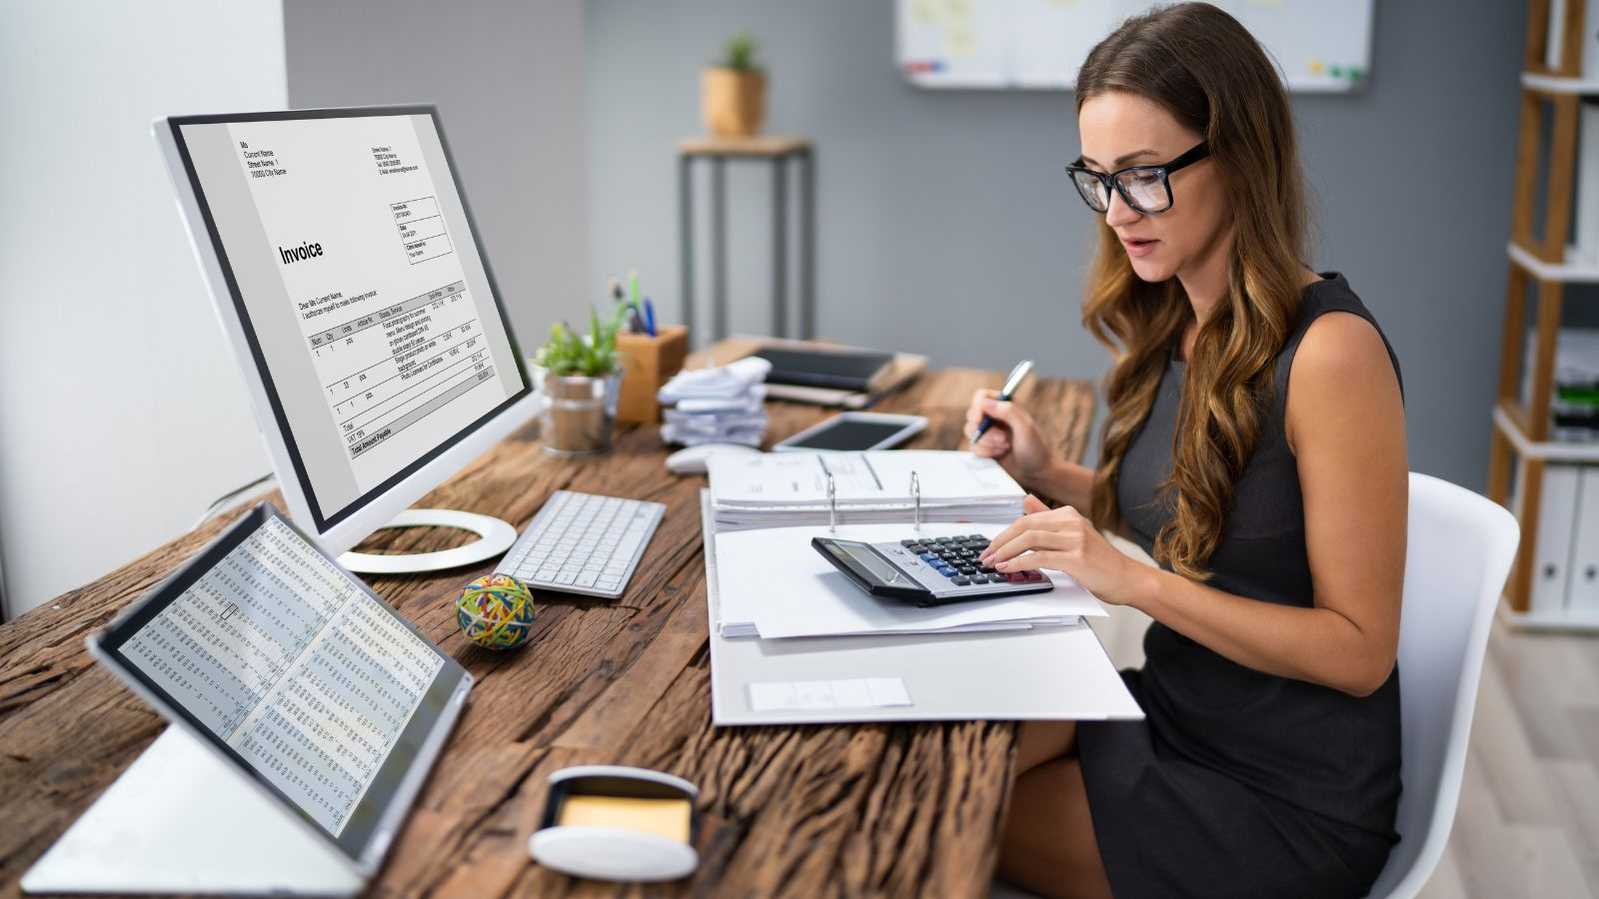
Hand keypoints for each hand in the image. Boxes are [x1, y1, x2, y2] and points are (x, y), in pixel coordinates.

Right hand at [964, 388, 1052, 489]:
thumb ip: (1008, 411)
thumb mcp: (1026, 427)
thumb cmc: (1036, 449)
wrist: (1036, 473)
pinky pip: (973, 447)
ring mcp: (987, 433)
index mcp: (1005, 406)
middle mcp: (994, 417)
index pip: (982, 396)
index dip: (977, 406)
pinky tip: (999, 455)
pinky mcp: (983, 447)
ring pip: (970, 432)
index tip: (979, 419)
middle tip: (1002, 439)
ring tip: (1005, 447)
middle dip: (985, 431)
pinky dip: (985, 452)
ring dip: (987, 443)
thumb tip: (985, 403)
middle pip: (972, 415)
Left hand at [979, 496, 1149, 606]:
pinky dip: (1019, 562)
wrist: (1128, 579)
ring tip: (992, 563)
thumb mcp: (1073, 535)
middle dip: (1000, 542)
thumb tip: (1025, 502)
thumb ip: (1048, 519)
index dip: (1004, 534)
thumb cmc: (1100, 562)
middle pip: (1025, 525)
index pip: (1026, 519)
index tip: (990, 548)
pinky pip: (1040, 557)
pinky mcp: (1077, 558)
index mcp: (1068, 514)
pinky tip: (1008, 568)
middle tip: (985, 556)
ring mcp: (1075, 538)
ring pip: (1030, 539)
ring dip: (1005, 552)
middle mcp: (1071, 522)